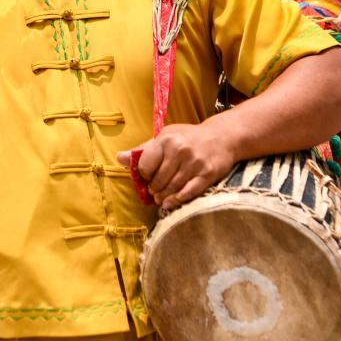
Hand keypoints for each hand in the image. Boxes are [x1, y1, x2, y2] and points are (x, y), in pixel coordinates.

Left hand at [117, 123, 235, 208]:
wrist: (222, 137)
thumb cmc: (188, 137)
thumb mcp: (165, 136)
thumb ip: (143, 150)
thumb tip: (119, 158)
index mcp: (166, 140)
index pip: (145, 165)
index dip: (144, 175)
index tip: (147, 177)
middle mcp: (180, 150)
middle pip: (158, 180)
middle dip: (154, 189)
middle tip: (153, 192)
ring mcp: (194, 163)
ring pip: (172, 188)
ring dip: (163, 196)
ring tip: (160, 198)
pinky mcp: (207, 174)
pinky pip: (188, 192)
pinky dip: (177, 200)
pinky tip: (170, 203)